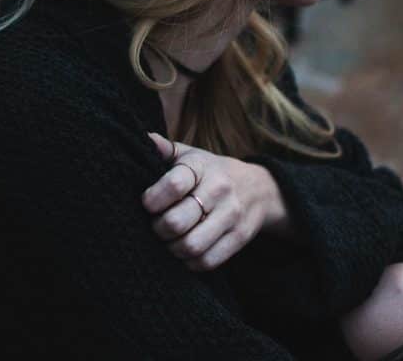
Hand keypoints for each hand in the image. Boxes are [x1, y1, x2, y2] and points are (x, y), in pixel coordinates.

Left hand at [141, 131, 274, 270]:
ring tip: (169, 240)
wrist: (258, 188)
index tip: (147, 203)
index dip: (153, 199)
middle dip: (158, 228)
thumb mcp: (191, 154)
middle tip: (156, 225)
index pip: (174, 185)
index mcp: (202, 167)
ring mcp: (231, 215)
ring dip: (172, 248)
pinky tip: (186, 251)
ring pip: (191, 246)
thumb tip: (143, 139)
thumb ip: (165, 149)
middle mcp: (218, 190)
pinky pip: (208, 261)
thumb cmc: (212, 172)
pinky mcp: (239, 238)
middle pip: (177, 222)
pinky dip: (190, 262)